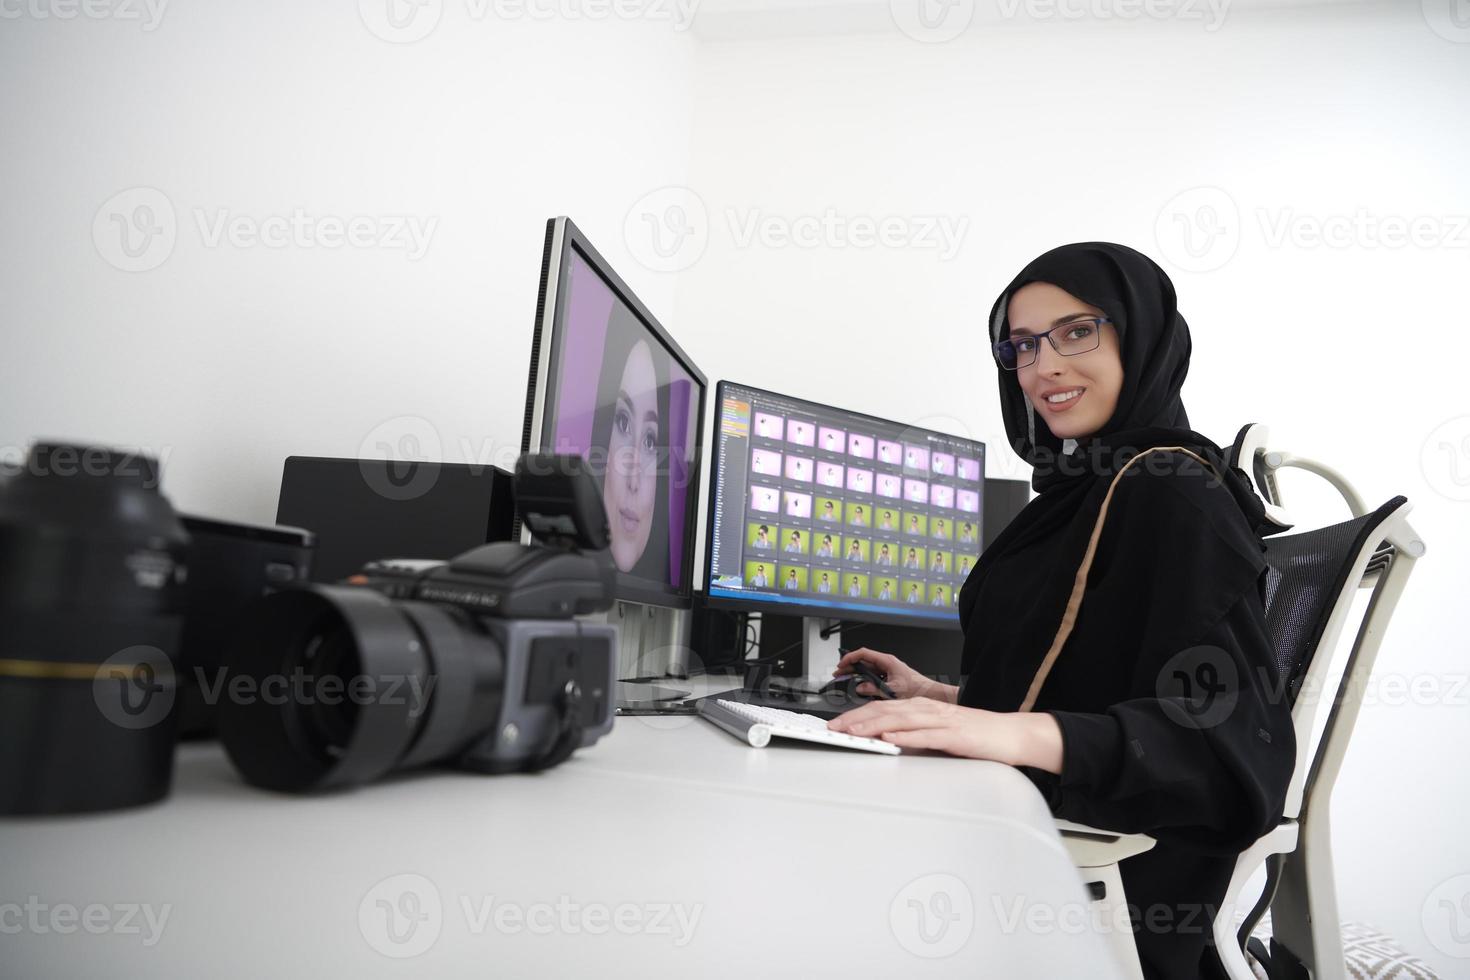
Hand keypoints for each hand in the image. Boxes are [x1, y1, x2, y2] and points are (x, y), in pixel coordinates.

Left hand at [827, 698, 1063, 771]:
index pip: (882, 709)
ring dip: (873, 725)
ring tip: (853, 731)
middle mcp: (928, 709)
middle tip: (834, 728)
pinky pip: (926, 734)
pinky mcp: (954, 735)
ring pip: (900, 719)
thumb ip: (912, 733)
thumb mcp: (936, 731)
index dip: (856, 715)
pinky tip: (890, 739)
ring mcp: (941, 720)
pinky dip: (906, 736)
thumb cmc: (974, 735)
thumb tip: (884, 741)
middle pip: (885, 711)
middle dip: (856, 719)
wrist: (1009, 734)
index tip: (836, 725)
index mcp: (922, 707)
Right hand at [832, 647, 954, 701]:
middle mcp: (887, 664)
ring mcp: (888, 671)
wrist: (930, 694)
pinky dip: (865, 681)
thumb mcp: (893, 690)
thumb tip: (860, 687)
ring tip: (847, 679)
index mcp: (887, 661)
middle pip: (863, 661)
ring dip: (857, 674)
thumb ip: (874, 689)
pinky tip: (860, 687)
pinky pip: (873, 677)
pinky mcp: (889, 678)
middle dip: (850, 666)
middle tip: (839, 673)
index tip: (841, 664)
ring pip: (867, 670)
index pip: (864, 653)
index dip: (850, 657)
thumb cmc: (918, 688)